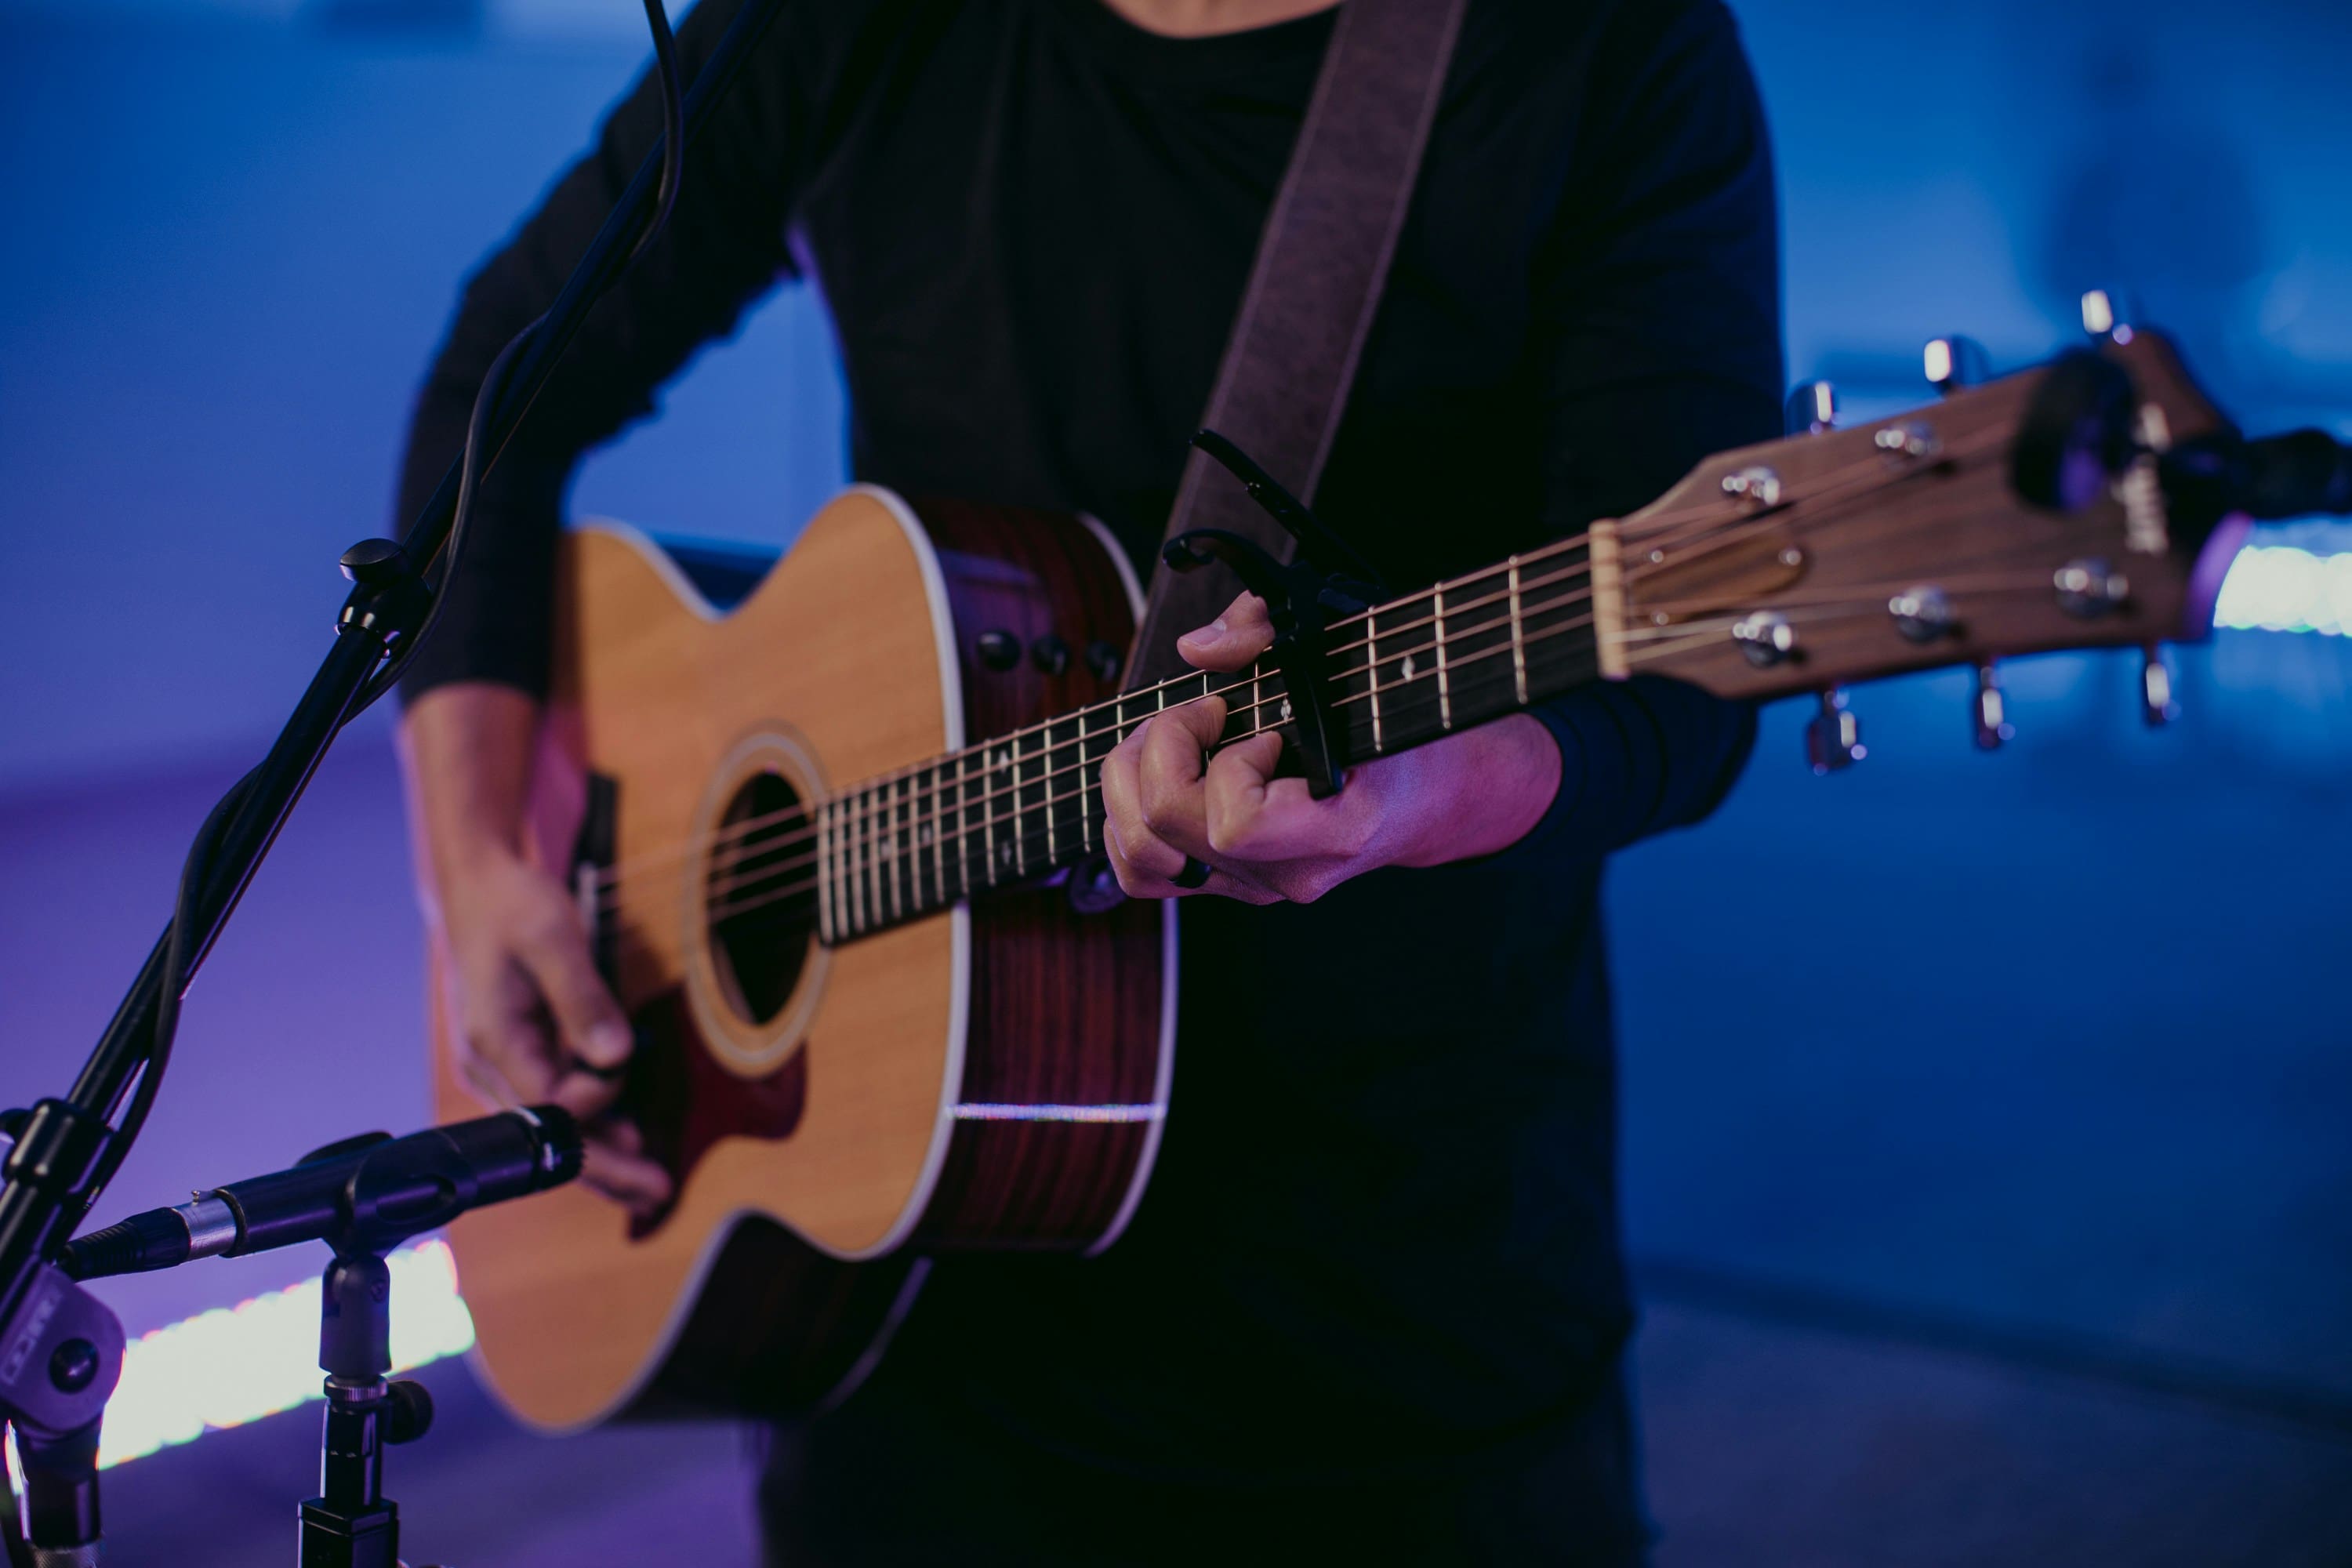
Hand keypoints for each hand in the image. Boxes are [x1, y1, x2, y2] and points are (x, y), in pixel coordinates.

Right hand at [434, 850, 672, 1215]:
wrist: (477, 888)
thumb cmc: (512, 907)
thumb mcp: (553, 939)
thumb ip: (584, 999)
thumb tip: (616, 1056)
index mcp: (494, 1043)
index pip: (550, 1103)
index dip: (596, 1097)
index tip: (624, 1057)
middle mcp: (491, 1067)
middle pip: (548, 1138)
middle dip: (606, 1169)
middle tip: (660, 1192)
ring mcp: (502, 1066)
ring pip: (552, 1129)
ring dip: (603, 1153)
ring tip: (651, 1181)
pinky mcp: (519, 1057)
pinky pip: (553, 1104)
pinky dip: (591, 1123)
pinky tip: (625, 1137)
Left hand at [1099, 591, 1562, 903]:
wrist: (1432, 794)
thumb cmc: (1394, 717)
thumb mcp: (1349, 653)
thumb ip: (1269, 632)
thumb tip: (1196, 649)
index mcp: (1336, 829)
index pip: (1236, 826)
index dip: (1227, 766)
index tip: (1258, 725)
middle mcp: (1291, 872)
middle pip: (1169, 830)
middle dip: (1160, 752)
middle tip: (1199, 712)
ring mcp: (1258, 887)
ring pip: (1142, 859)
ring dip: (1128, 786)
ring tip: (1165, 740)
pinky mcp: (1233, 886)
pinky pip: (1145, 874)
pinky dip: (1126, 821)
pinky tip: (1155, 775)